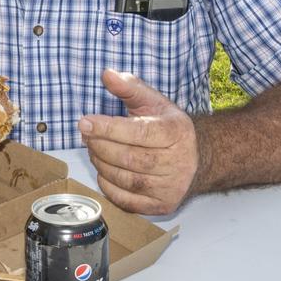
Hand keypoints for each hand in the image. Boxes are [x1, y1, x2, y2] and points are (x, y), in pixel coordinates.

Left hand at [79, 69, 198, 215]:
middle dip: (100, 146)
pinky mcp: (162, 206)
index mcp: (176, 132)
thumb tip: (107, 75)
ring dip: (101, 164)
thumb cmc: (167, 127)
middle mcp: (178, 163)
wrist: (195, 158)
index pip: (139, 132)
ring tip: (95, 149)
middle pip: (129, 158)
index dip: (108, 128)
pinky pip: (126, 201)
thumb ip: (129, 87)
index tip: (85, 122)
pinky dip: (108, 186)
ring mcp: (171, 188)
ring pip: (126, 179)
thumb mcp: (152, 101)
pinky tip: (104, 170)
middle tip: (86, 135)